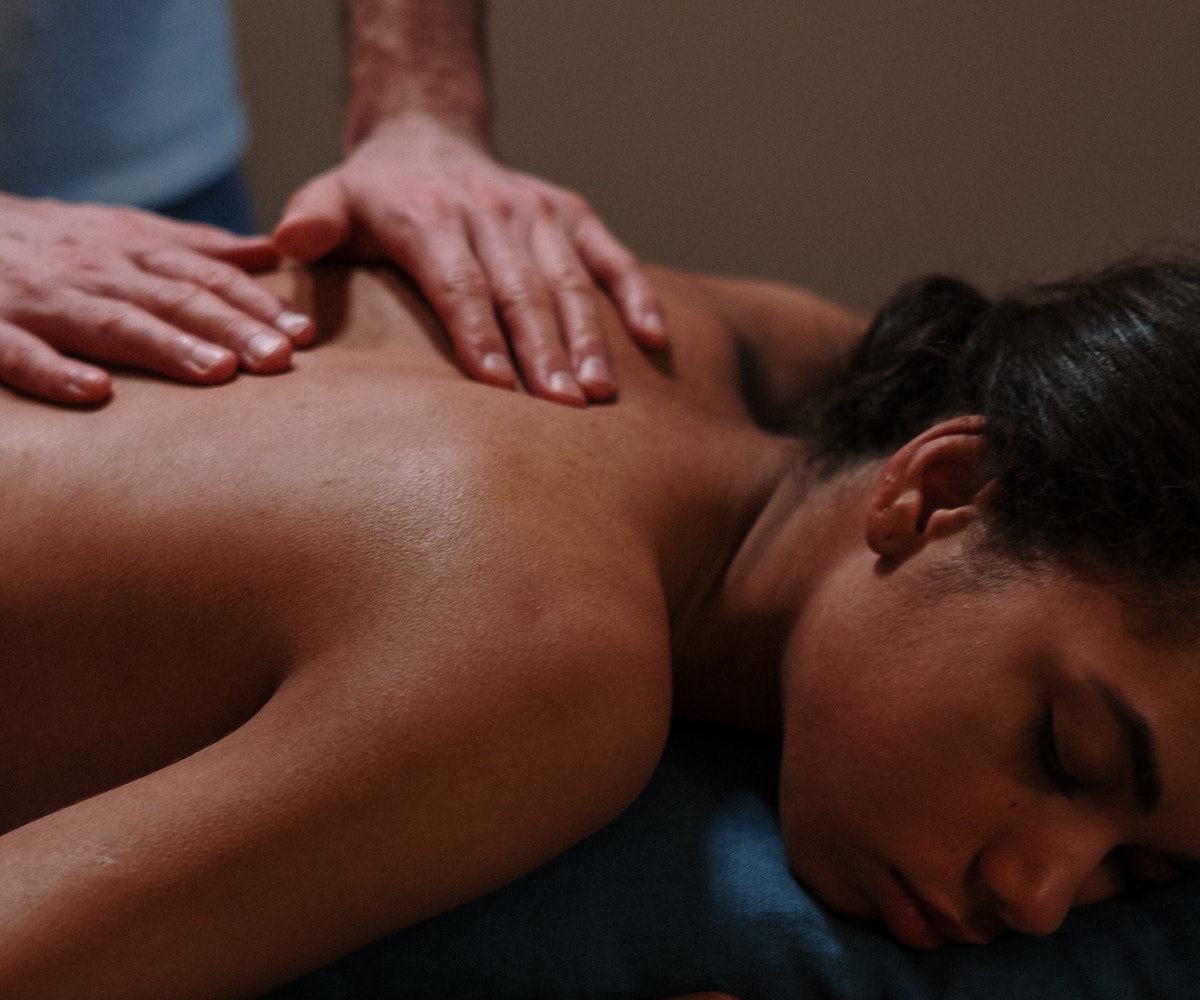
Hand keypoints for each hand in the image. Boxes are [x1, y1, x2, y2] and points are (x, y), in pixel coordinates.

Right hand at [0, 194, 314, 404]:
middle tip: (280, 358)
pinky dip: (56, 372)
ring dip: (165, 346)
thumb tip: (271, 251)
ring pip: (111, 321)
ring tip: (216, 372)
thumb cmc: (51, 242)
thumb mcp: (123, 230)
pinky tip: (96, 394)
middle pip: (172, 298)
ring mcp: (42, 298)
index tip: (304, 334)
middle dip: (230, 327)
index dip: (256, 304)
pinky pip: (21, 353)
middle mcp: (94, 270)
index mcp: (130, 249)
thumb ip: (196, 246)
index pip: (205, 276)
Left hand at [274, 117, 666, 405]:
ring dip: (587, 338)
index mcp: (429, 215)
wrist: (428, 138)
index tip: (499, 387)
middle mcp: (490, 210)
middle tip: (562, 407)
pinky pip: (611, 256)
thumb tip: (287, 244)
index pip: (460, 284)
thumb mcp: (330, 197)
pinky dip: (635, 295)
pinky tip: (654, 339)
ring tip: (599, 392)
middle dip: (543, 351)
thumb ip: (310, 220)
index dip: (480, 335)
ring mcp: (538, 212)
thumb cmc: (375, 194)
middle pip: (521, 290)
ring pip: (567, 280)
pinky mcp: (573, 214)